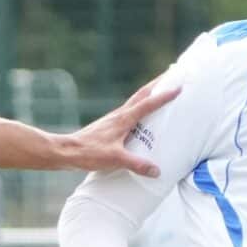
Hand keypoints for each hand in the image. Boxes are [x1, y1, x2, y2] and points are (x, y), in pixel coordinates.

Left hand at [55, 78, 180, 176]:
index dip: (164, 96)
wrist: (67, 151)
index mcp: (123, 119)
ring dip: (148, 93)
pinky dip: (139, 107)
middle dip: (157, 84)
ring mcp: (113, 119)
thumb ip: (136, 164)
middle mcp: (119, 115)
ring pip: (135, 101)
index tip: (178, 86)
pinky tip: (141, 115)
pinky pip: (129, 111)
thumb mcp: (115, 159)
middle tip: (171, 75)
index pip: (148, 104)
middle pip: (141, 95)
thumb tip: (156, 170)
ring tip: (160, 89)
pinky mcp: (109, 125)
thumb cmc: (89, 153)